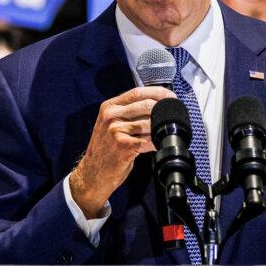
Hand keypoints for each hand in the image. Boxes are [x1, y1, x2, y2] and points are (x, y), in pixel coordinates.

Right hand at [69, 86, 174, 217]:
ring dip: (161, 128)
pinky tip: (159, 144)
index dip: (157, 92)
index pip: (137, 92)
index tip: (170, 97)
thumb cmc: (105, 148)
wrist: (92, 172)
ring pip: (149, 123)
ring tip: (165, 132)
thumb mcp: (110, 123)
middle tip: (173, 115)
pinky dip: (157, 142)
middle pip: (146, 105)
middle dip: (163, 109)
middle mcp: (111, 116)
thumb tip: (155, 104)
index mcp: (109, 107)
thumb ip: (127, 112)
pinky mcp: (123, 146)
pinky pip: (148, 141)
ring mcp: (116, 131)